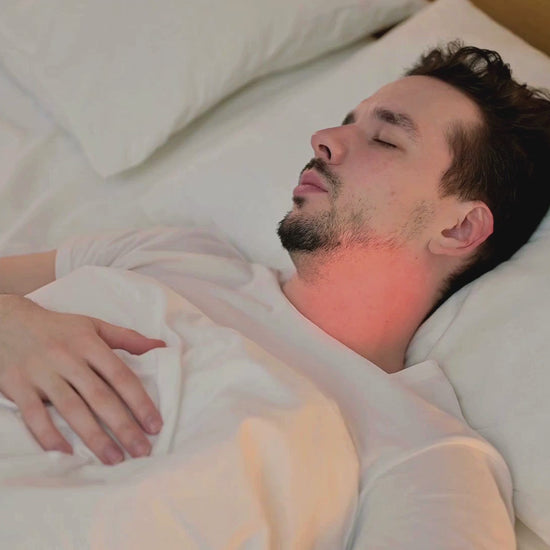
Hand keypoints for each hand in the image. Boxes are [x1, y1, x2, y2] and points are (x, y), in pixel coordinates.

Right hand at [0, 294, 165, 464]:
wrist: (7, 322)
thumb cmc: (59, 328)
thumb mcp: (94, 326)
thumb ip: (128, 338)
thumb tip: (161, 346)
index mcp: (89, 344)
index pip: (121, 376)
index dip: (140, 402)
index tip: (155, 425)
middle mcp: (68, 359)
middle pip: (100, 397)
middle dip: (123, 426)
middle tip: (142, 451)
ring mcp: (42, 374)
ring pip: (72, 409)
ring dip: (94, 437)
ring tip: (114, 459)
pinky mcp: (18, 387)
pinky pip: (35, 415)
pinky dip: (49, 436)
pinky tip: (67, 454)